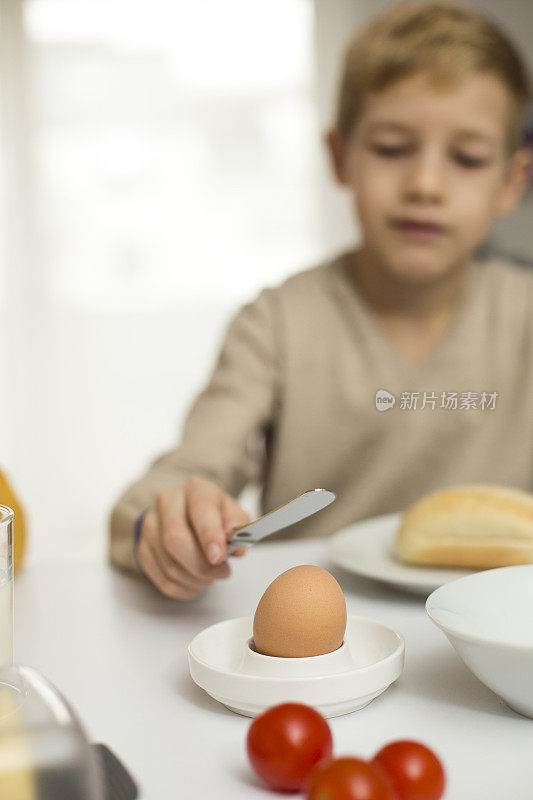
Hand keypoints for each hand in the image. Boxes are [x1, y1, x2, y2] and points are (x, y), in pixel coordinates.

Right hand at [136, 476, 249, 599]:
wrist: (186, 514)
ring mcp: (150, 525)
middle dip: (201, 565)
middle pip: (175, 540)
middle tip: (223, 572)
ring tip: (210, 575)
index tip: (219, 557)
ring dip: (195, 579)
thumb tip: (238, 548)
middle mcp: (168, 502)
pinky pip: (163, 580)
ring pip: (169, 565)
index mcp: (195, 489)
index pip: (200, 509)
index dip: (209, 535)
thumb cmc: (214, 514)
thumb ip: (238, 527)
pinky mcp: (143, 548)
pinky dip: (184, 588)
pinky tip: (196, 580)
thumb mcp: (232, 513)